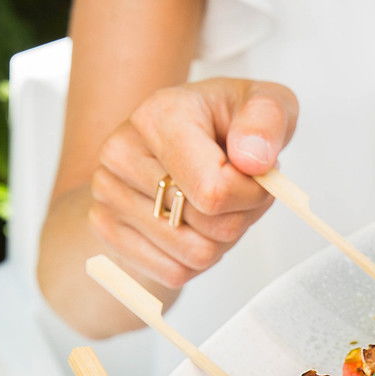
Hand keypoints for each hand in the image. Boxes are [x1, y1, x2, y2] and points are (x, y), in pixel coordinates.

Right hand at [87, 77, 297, 290]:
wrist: (184, 137)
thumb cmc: (229, 123)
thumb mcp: (266, 102)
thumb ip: (267, 120)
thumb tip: (254, 160)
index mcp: (158, 117)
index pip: (215, 191)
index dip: (253, 196)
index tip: (258, 176)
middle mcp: (121, 153)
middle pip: (210, 228)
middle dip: (241, 218)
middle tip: (238, 191)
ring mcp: (107, 193)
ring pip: (195, 255)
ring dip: (222, 241)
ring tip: (216, 205)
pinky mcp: (107, 228)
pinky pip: (173, 272)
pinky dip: (197, 260)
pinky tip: (195, 225)